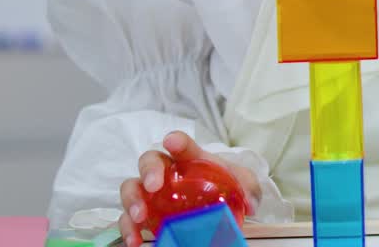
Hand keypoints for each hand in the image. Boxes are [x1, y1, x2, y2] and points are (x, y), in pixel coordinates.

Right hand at [118, 132, 260, 246]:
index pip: (181, 144)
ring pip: (131, 188)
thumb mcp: (243, 183)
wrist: (218, 207)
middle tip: (154, 186)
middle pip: (149, 161)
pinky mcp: (143, 216)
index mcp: (190, 158)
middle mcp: (166, 172)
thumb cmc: (226, 185)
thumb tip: (251, 205)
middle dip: (149, 171)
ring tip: (139, 216)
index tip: (172, 142)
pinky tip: (135, 240)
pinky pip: (127, 220)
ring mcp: (151, 194)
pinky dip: (128, 230)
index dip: (176, 141)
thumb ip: (249, 187)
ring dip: (132, 200)